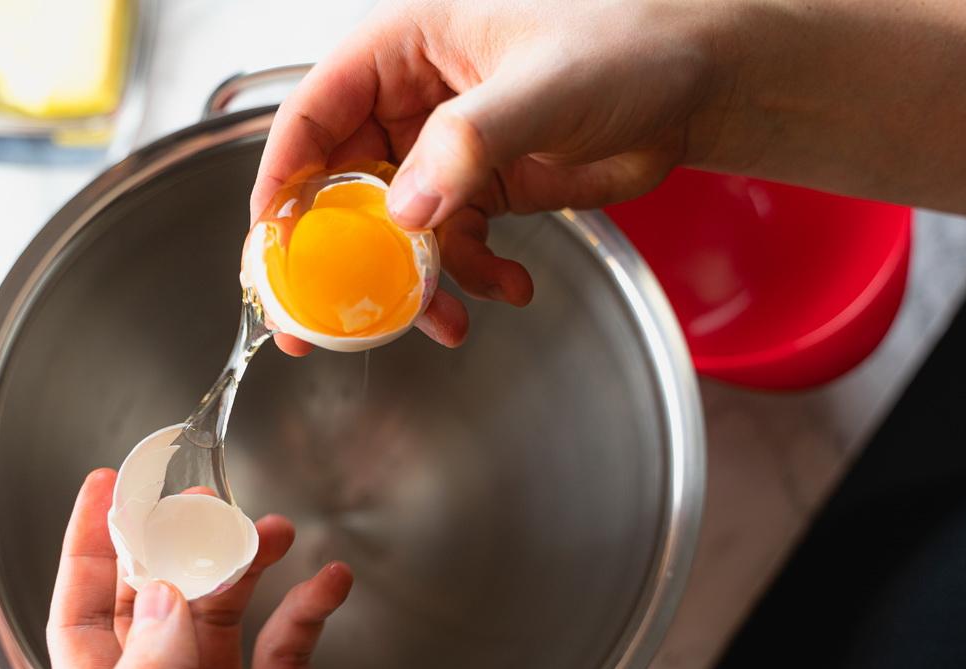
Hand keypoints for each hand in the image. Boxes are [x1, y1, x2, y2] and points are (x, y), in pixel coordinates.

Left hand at [46, 469, 382, 668]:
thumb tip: (154, 601)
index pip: (82, 625)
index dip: (87, 551)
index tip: (105, 490)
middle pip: (154, 610)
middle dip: (175, 547)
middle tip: (197, 498)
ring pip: (222, 620)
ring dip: (246, 570)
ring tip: (272, 533)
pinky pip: (287, 648)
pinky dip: (308, 609)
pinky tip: (327, 585)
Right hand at [256, 0, 965, 356]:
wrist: (695, 86)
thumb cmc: (626, 45)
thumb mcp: (542, 88)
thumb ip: (467, 143)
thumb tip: (402, 212)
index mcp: (400, 51)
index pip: (311, 116)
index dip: (281, 181)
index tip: (270, 245)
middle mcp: (408, 104)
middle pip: (335, 187)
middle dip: (332, 259)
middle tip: (319, 324)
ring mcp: (440, 153)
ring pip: (389, 232)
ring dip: (411, 284)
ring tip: (445, 321)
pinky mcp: (476, 193)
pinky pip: (446, 250)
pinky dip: (467, 280)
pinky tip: (506, 288)